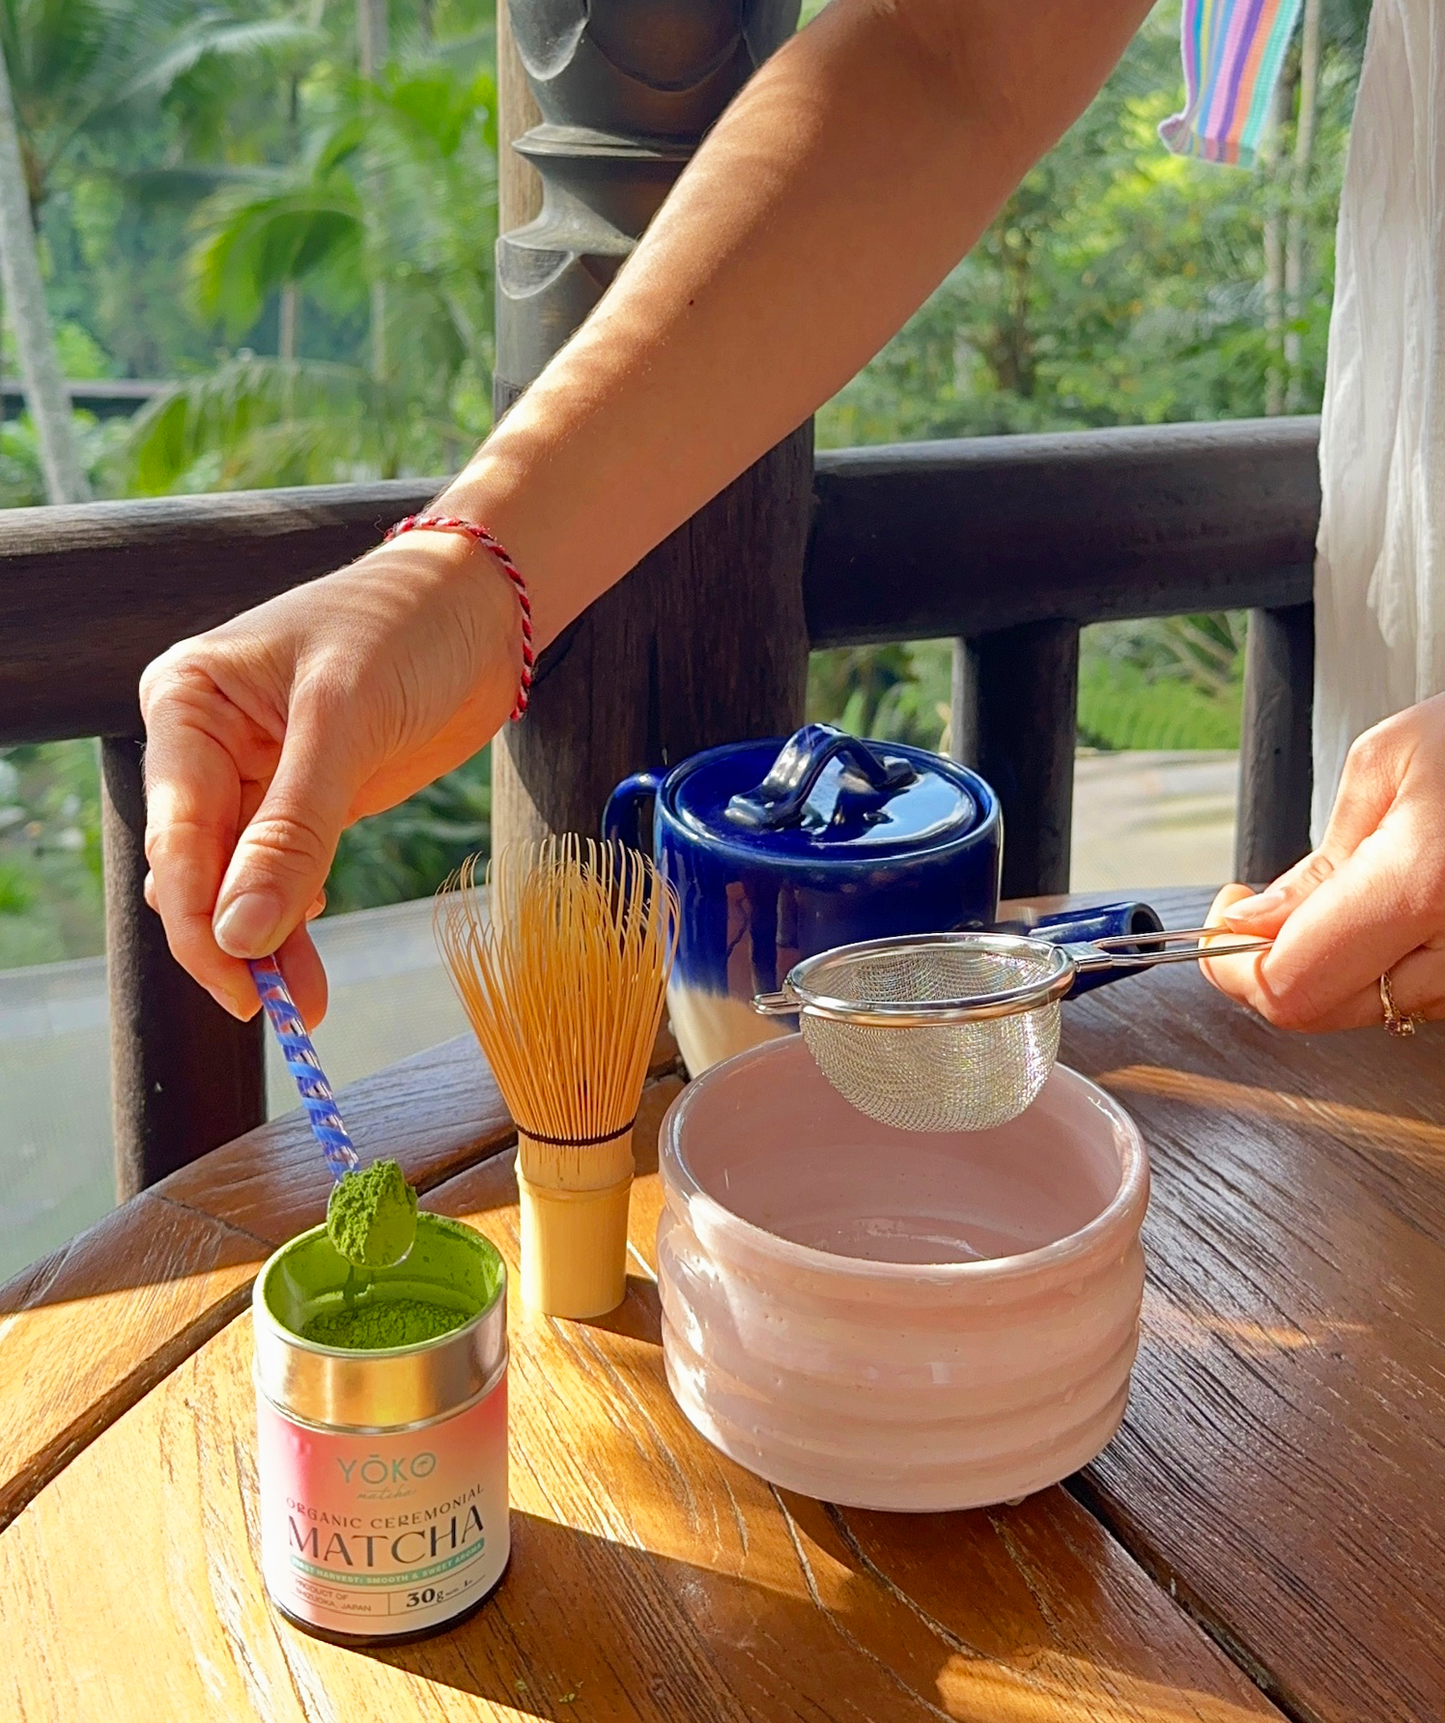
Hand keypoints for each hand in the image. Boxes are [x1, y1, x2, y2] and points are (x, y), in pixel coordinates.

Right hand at [140, 533, 523, 1025]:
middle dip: (233, 938)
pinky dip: (295, 921)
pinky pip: (286, 877)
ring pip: (242, 883)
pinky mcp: (307, 804)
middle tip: (280, 1005)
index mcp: (185, 702)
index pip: (174, 831)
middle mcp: (206, 744)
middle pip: (198, 866)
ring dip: (267, 943)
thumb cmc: (404, 628)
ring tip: (307, 1004)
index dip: (198, 916)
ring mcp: (255, 778)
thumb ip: (292, 828)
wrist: (481, 609)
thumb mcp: (344, 720)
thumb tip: (238, 933)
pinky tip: (307, 958)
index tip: (238, 982)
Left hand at [1201, 693, 1444, 1030]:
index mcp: (1421, 883)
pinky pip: (1422, 996)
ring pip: (1374, 1011)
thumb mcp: (1386, 764)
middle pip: (1325, 1011)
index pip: (1293, 983)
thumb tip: (1251, 924)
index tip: (1220, 925)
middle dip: (1272, 969)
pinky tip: (1383, 914)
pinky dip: (1382, 968)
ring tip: (1332, 899)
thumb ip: (1316, 862)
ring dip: (1329, 970)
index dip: (1233, 967)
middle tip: (1256, 913)